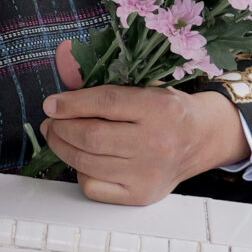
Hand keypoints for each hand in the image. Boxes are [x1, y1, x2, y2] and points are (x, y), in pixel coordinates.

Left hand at [38, 39, 250, 205]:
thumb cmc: (167, 110)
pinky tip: (83, 160)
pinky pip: (94, 188)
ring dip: (62, 148)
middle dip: (61, 128)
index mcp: (159, 108)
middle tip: (52, 121)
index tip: (51, 104)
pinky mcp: (140, 195)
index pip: (106, 104)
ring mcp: (148, 173)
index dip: (71, 103)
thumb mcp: (142, 85)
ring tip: (58, 135)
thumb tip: (62, 55)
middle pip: (92, 137)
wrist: (201, 139)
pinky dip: (79, 172)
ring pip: (87, 163)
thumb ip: (100, 76)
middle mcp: (156, 143)